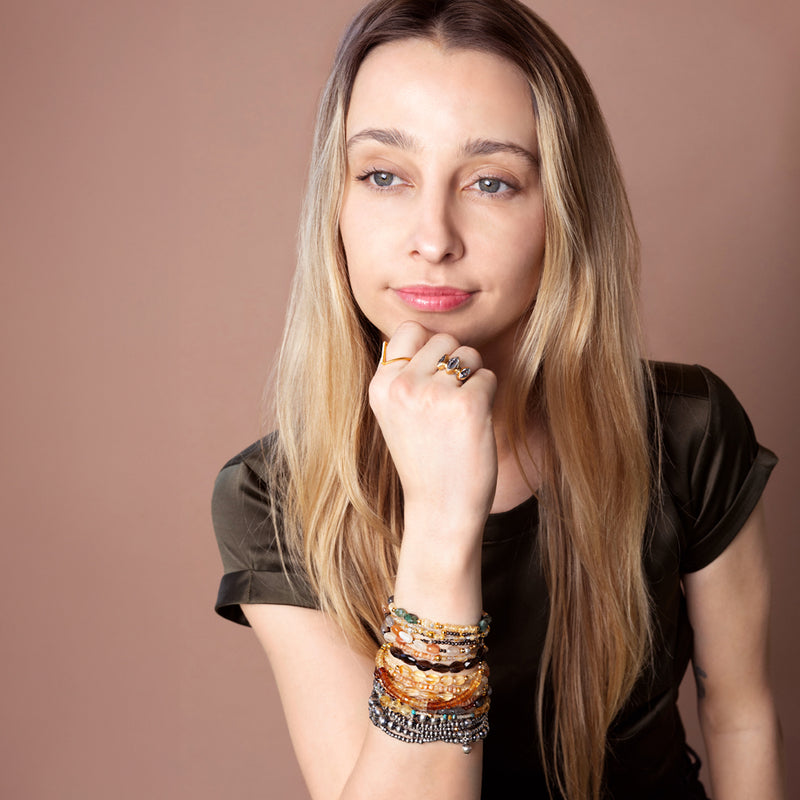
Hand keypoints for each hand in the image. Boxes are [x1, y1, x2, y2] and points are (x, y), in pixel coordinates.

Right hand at [369, 321, 497, 541]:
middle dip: (454, 363)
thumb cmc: (424, 459)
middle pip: (444, 339)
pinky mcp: (468, 406)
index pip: (410, 330)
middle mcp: (402, 386)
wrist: (440, 509)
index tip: (432, 380)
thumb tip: (426, 331)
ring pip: (469, 355)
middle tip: (448, 403)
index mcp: (380, 386)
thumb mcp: (395, 413)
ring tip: (459, 415)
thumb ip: (403, 373)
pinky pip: (488, 376)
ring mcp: (434, 395)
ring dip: (473, 379)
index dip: (429, 349)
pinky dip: (488, 396)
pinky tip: (473, 425)